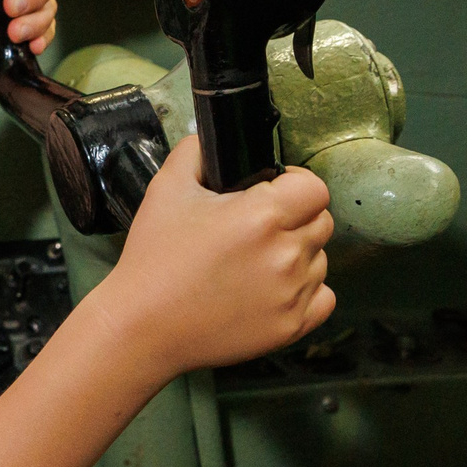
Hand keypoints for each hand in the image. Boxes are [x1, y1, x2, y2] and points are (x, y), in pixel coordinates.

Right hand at [94, 136, 334, 379]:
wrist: (142, 327)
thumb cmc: (153, 260)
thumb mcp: (166, 189)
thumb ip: (197, 152)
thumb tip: (217, 139)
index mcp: (262, 216)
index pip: (314, 188)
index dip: (295, 184)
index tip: (273, 191)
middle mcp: (286, 255)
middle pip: (321, 222)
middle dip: (296, 219)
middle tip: (258, 229)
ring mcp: (292, 295)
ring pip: (320, 260)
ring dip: (298, 256)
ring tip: (256, 263)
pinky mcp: (291, 327)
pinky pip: (324, 298)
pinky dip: (306, 292)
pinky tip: (272, 289)